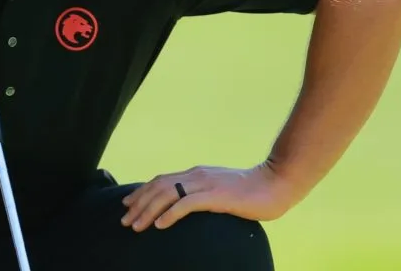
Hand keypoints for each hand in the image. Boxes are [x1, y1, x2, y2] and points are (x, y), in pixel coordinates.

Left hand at [120, 163, 296, 231]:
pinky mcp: (216, 196)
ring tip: (136, 225)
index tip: (128, 204)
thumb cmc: (252, 191)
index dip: (142, 191)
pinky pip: (187, 204)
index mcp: (197, 173)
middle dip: (138, 203)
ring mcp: (206, 184)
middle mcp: (197, 175)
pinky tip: (159, 226)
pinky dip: (170, 214)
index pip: (162, 180)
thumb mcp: (221, 190)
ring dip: (148, 210)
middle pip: (159, 186)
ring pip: (167, 194)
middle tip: (124, 219)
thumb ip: (204, 194)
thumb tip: (188, 204)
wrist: (276, 183)